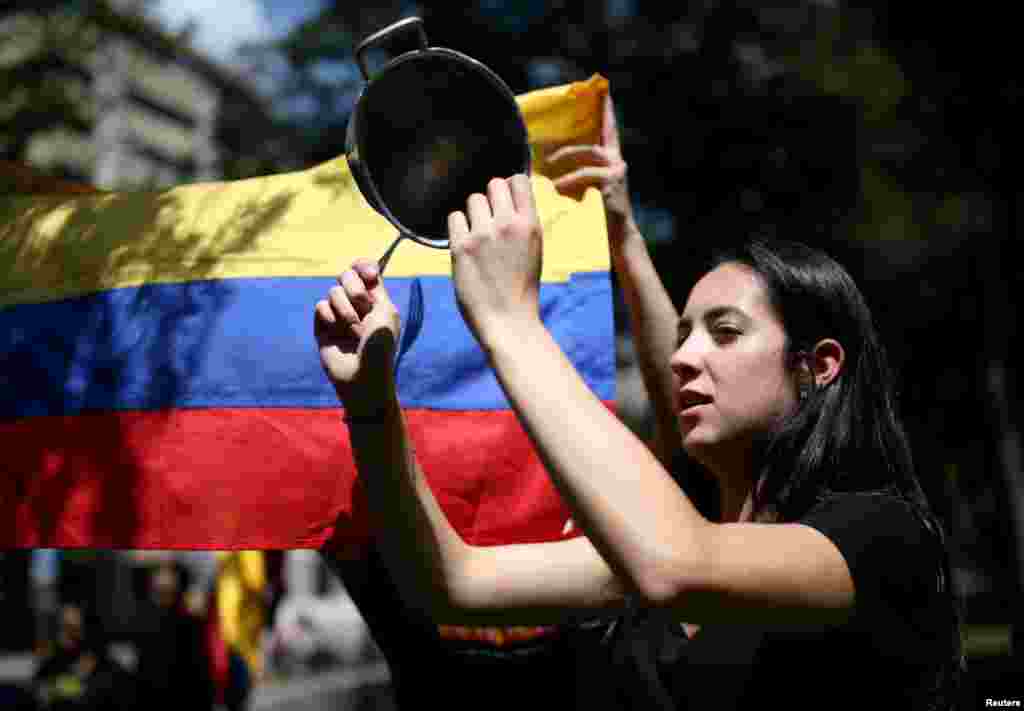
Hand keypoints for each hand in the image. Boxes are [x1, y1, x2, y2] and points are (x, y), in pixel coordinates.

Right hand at [314, 259, 400, 413]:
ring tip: (354, 330)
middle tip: (363, 305)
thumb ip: (376, 288)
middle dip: (354, 288)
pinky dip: (329, 317)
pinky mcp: (322, 327)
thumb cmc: (380, 347)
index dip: (363, 267)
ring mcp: (339, 316)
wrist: (362, 376)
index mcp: (376, 301)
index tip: (369, 274)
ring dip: (346, 309)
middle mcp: (357, 306)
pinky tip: (336, 332)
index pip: (365, 272)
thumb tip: (366, 271)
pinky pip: (320, 306)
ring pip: (333, 291)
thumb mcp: (386, 314)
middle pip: (346, 275)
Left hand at [448, 175, 541, 347]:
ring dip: (473, 214)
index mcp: (530, 225)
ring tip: (478, 236)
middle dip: (491, 199)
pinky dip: (458, 227)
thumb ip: (521, 223)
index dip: (510, 187)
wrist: (508, 322)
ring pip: (472, 199)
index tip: (506, 201)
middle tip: (490, 221)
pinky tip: (465, 245)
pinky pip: (454, 217)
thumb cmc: (521, 289)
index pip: (518, 180)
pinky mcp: (461, 247)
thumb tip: (507, 199)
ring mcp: (483, 234)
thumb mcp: (533, 250)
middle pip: (493, 184)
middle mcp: (507, 224)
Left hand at [548, 93, 634, 237]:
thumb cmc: (597, 216)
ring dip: (565, 157)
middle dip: (585, 128)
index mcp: (612, 161)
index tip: (604, 89)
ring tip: (547, 163)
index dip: (607, 110)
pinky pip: (585, 175)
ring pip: (588, 153)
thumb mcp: (586, 189)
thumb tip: (547, 162)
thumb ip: (576, 172)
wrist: (616, 238)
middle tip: (565, 126)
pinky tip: (557, 187)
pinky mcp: (612, 184)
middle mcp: (618, 162)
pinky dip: (569, 180)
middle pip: (599, 136)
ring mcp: (617, 172)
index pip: (609, 130)